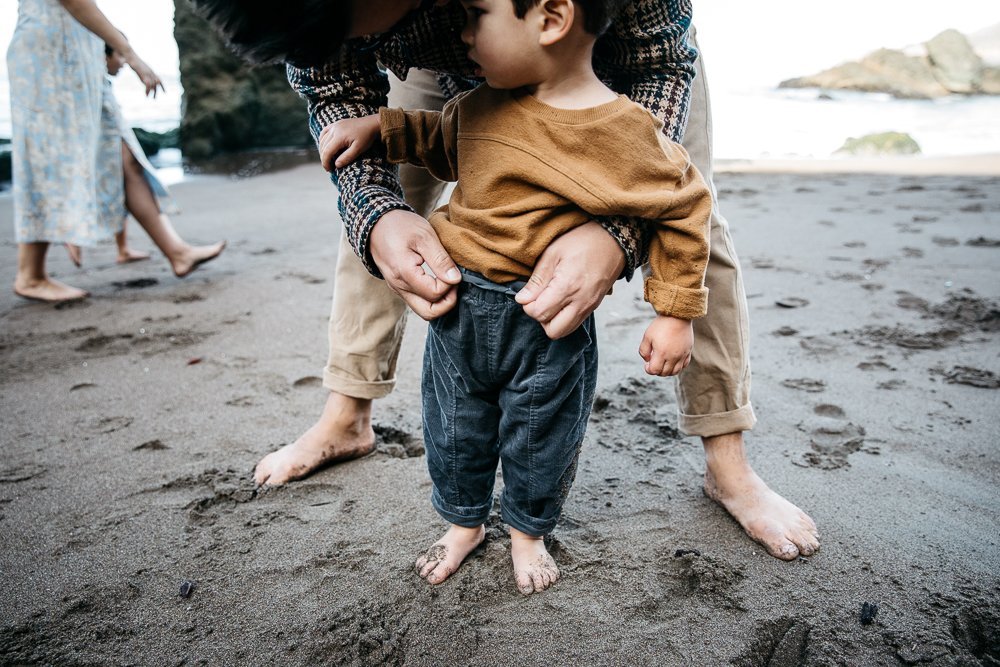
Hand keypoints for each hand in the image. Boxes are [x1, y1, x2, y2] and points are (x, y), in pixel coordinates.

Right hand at [125, 54, 163, 96]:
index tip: (165, 92)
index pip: (159, 79)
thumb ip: (141, 73)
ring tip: (151, 98)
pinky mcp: (144, 74)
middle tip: (154, 98)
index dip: (162, 86)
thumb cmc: (132, 60)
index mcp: (150, 71)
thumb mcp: (138, 67)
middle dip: (156, 91)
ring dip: (153, 92)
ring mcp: (148, 73)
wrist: (130, 55)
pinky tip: (146, 95)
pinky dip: (148, 90)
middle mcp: (150, 72)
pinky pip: (148, 84)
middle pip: (157, 83)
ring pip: (153, 85)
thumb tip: (141, 78)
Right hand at [319, 115, 380, 170]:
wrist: (372, 124)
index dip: (326, 162)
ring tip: (328, 159)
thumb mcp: (358, 149)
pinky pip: (324, 132)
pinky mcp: (336, 124)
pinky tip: (326, 146)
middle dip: (324, 158)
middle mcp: (334, 129)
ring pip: (322, 139)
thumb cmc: (367, 137)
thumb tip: (336, 165)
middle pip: (323, 146)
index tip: (329, 170)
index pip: (327, 152)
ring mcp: (335, 125)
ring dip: (323, 150)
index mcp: (339, 136)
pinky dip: (323, 140)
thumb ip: (347, 157)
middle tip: (330, 167)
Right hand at [369, 209, 461, 319]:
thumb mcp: (424, 236)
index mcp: (404, 274)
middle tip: (454, 283)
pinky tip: (438, 280)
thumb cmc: (400, 226)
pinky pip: (418, 302)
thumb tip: (455, 280)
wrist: (376, 224)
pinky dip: (431, 297)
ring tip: (447, 281)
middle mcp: (399, 287)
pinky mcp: (399, 287)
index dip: (450, 285)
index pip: (435, 294)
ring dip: (440, 301)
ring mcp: (398, 289)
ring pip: (424, 310)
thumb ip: (440, 260)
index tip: (453, 270)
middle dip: (447, 303)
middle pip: (429, 313)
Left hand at [515, 222, 624, 338]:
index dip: (528, 306)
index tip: (529, 293)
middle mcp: (580, 302)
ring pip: (564, 332)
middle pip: (552, 330)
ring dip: (552, 321)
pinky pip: (575, 324)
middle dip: (540, 318)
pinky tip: (561, 301)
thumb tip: (522, 299)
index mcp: (567, 287)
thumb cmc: (582, 242)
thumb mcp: (553, 254)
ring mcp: (589, 307)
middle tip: (539, 300)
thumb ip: (537, 280)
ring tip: (550, 301)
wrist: (614, 240)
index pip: (540, 313)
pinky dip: (564, 319)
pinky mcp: (594, 307)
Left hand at [639, 315, 692, 376]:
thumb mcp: (647, 336)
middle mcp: (673, 356)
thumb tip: (647, 360)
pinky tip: (672, 361)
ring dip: (667, 371)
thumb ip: (644, 350)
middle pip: (664, 373)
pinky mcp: (688, 351)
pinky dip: (677, 367)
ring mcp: (682, 355)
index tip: (647, 364)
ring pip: (675, 372)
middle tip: (653, 363)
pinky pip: (684, 365)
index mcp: (662, 353)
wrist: (677, 315)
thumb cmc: (661, 325)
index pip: (655, 370)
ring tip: (662, 363)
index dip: (648, 370)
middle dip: (657, 371)